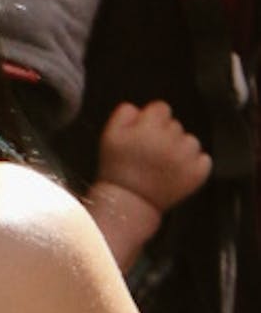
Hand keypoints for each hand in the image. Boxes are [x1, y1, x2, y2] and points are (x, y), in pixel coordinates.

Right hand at [95, 98, 211, 218]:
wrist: (128, 204)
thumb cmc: (117, 172)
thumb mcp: (109, 137)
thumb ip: (124, 113)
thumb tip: (139, 108)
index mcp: (149, 128)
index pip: (161, 108)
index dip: (151, 121)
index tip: (143, 136)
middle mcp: (171, 140)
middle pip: (175, 126)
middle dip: (165, 137)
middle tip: (149, 156)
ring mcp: (186, 158)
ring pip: (190, 141)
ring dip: (180, 151)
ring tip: (163, 167)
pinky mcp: (197, 173)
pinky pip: (203, 160)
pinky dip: (193, 166)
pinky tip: (176, 174)